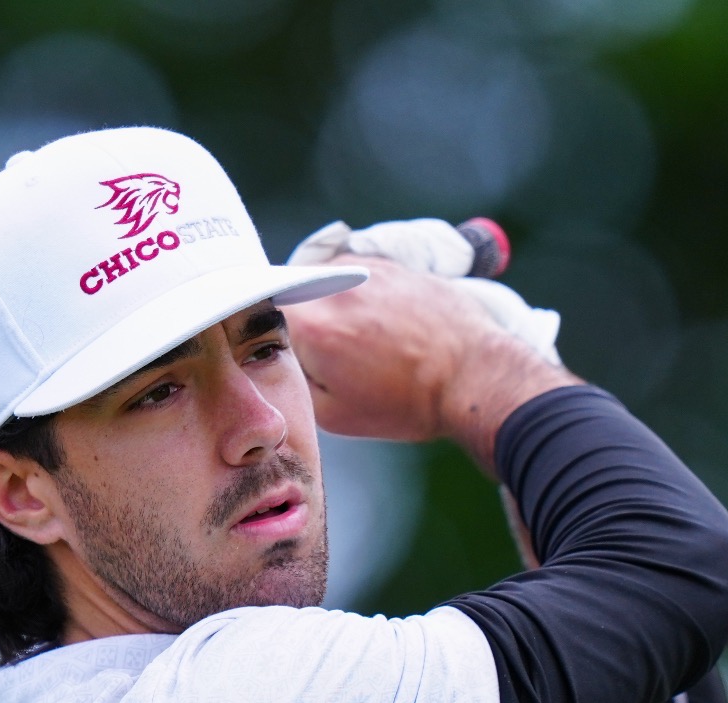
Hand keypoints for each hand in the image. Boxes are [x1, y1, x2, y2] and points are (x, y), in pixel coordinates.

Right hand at [283, 256, 579, 475]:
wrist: (473, 377)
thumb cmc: (406, 403)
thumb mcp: (334, 415)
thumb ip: (293, 381)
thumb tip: (274, 361)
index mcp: (311, 327)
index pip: (254, 312)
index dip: (254, 330)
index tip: (264, 345)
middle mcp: (333, 288)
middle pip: (285, 292)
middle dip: (290, 317)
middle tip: (313, 349)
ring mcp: (363, 269)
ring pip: (318, 279)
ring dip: (321, 302)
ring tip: (351, 338)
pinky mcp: (389, 263)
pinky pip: (351, 272)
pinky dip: (351, 292)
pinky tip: (372, 322)